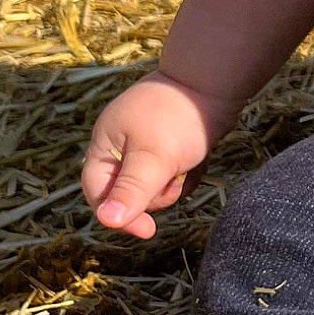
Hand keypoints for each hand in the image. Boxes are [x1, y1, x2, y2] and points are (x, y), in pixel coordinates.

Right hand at [81, 72, 236, 238]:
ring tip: (187, 162)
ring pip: (153, 189)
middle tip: (174, 176)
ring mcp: (145, 148)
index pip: (97, 193)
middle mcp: (120, 148)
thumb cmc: (179, 117)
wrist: (215, 83)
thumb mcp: (153, 157)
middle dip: (154, 193)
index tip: (147, 231)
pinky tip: (197, 159)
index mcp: (104, 145)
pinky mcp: (169, 149)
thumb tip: (106, 221)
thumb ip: (131, 190)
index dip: (117, 216)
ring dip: (173, 184)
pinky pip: (172, 178)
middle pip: (127, 195)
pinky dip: (186, 174)